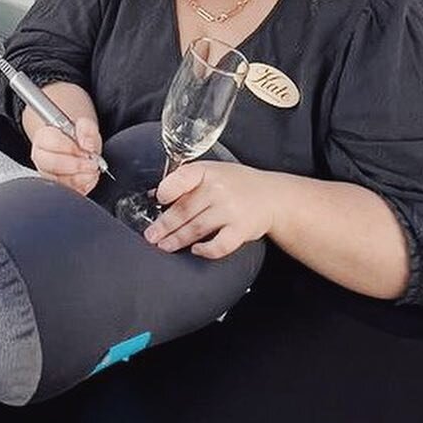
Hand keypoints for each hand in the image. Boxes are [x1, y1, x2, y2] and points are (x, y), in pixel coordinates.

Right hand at [30, 117, 102, 194]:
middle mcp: (41, 157)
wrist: (76, 141)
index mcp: (43, 137)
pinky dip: (82, 187)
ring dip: (81, 178)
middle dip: (76, 166)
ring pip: (59, 182)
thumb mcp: (85, 123)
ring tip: (92, 171)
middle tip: (92, 164)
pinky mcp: (57, 187)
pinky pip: (68, 193)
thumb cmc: (77, 132)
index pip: (52, 144)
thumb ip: (87, 130)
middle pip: (53, 165)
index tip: (87, 150)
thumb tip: (88, 146)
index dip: (72, 148)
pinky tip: (89, 178)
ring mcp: (47, 174)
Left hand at [144, 161, 278, 258]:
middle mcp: (219, 189)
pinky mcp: (242, 229)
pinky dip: (206, 250)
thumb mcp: (211, 172)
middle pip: (184, 210)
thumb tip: (155, 195)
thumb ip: (186, 182)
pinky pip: (220, 244)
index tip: (157, 200)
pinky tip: (196, 250)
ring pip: (197, 228)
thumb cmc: (236, 184)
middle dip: (164, 225)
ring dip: (177, 239)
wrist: (271, 196)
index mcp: (207, 171)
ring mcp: (231, 210)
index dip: (168, 190)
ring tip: (164, 245)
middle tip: (151, 236)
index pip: (183, 178)